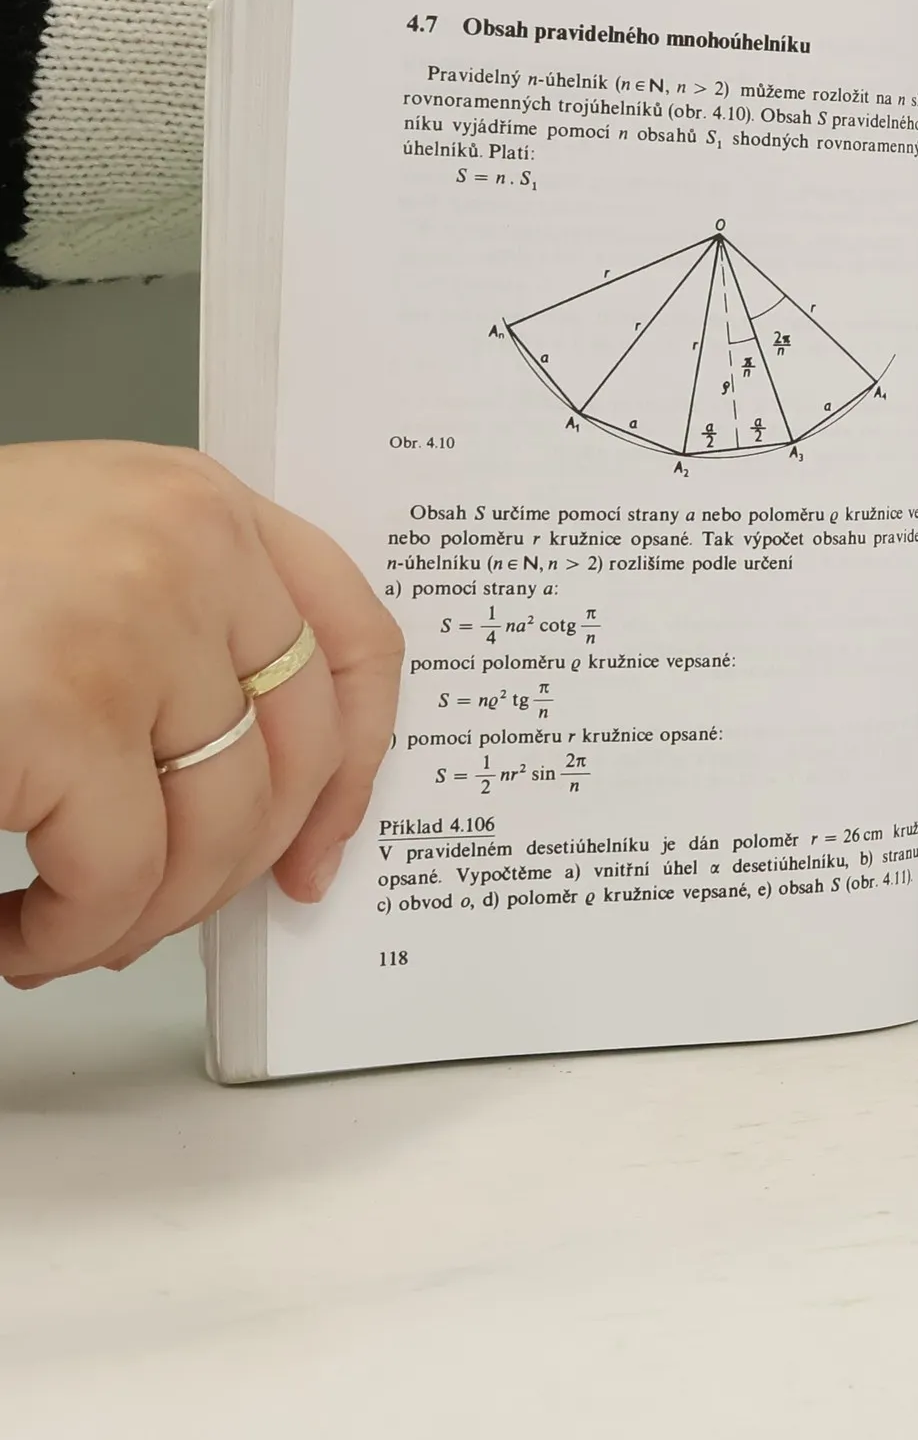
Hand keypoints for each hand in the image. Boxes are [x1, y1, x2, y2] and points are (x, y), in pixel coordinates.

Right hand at [0, 442, 401, 985]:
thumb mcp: (84, 557)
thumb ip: (183, 632)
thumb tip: (269, 787)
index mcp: (200, 505)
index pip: (356, 637)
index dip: (361, 758)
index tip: (330, 835)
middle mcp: (188, 550)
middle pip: (299, 750)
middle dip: (243, 861)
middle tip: (174, 909)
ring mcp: (133, 627)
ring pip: (220, 826)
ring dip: (151, 911)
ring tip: (77, 926)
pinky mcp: (61, 712)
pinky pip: (121, 875)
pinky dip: (74, 934)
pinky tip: (21, 930)